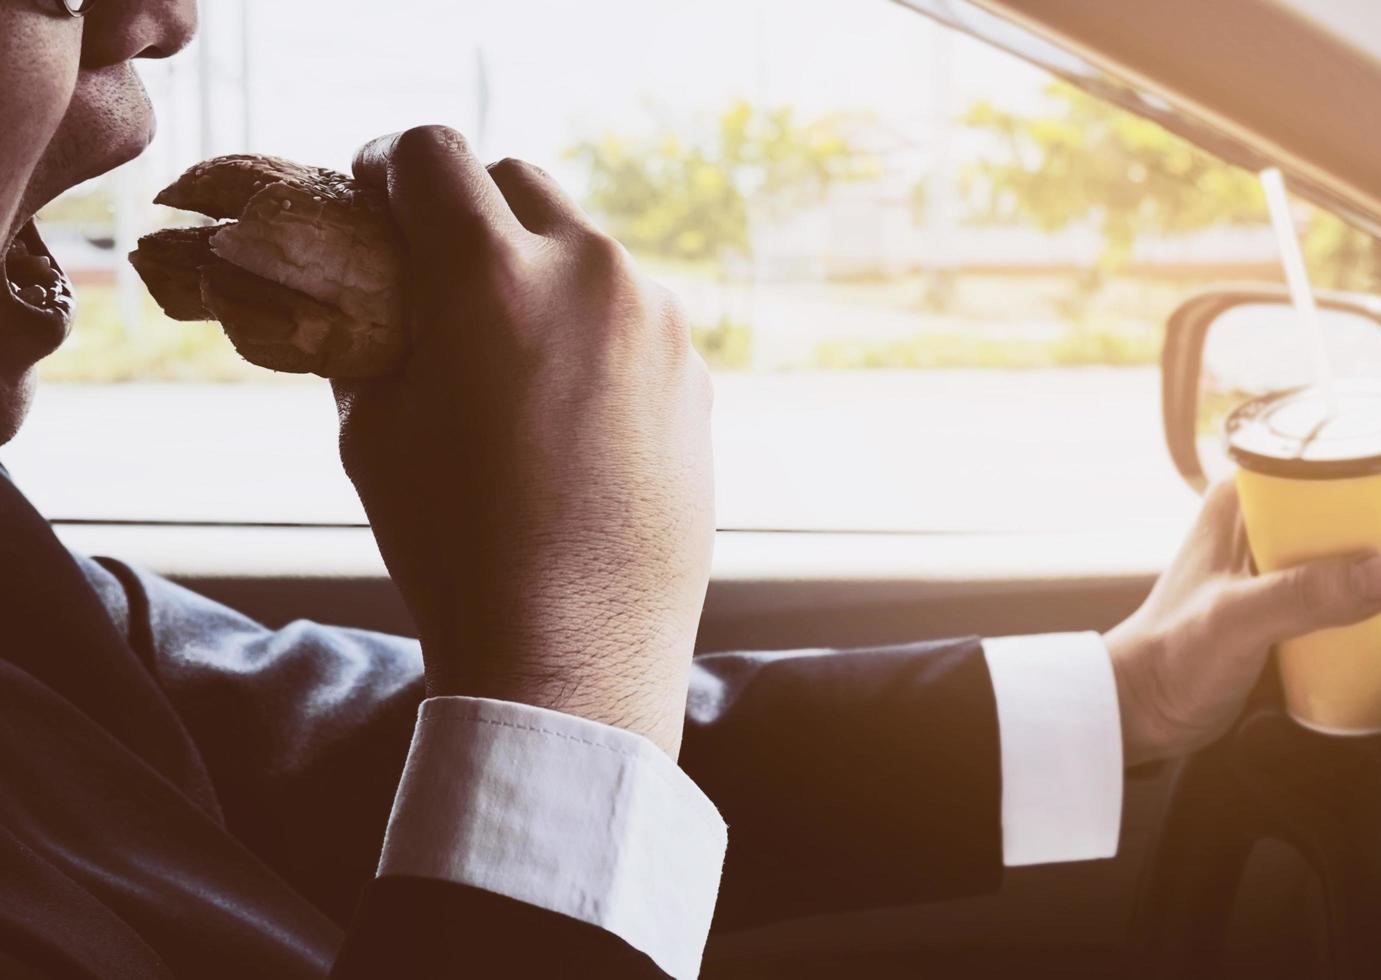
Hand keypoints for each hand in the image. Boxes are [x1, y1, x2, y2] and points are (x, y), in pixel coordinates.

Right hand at [335, 127, 713, 756]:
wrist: (574, 647)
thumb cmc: (454, 546)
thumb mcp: (373, 428)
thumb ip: (372, 326)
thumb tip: (369, 284)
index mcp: (493, 277)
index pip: (431, 152)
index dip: (386, 167)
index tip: (373, 198)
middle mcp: (590, 275)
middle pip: (517, 179)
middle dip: (467, 204)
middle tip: (434, 263)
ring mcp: (656, 320)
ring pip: (584, 246)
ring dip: (536, 265)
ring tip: (505, 344)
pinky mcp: (694, 369)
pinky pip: (630, 312)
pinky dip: (589, 323)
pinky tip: (566, 399)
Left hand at [1105, 482, 1380, 766]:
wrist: (1143, 712)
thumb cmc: (1169, 660)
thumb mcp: (1237, 622)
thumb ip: (1303, 596)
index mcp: (1240, 500)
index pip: (1323, 460)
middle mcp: (1258, 522)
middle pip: (1346, 499)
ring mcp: (1271, 563)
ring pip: (1348, 543)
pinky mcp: (1283, 602)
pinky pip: (1341, 583)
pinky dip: (1375, 590)